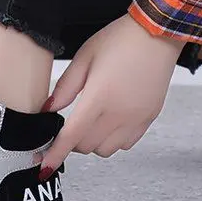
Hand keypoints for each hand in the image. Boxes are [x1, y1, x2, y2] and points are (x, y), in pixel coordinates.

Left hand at [40, 14, 185, 174]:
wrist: (157, 34)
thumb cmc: (121, 40)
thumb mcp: (84, 57)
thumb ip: (65, 87)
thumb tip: (49, 109)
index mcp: (98, 97)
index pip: (71, 136)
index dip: (55, 154)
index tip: (44, 166)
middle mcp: (118, 113)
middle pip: (87, 146)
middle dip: (72, 141)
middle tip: (69, 125)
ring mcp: (136, 118)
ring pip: (106, 150)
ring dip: (93, 142)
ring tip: (92, 121)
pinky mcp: (149, 118)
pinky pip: (126, 144)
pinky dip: (113, 140)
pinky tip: (110, 121)